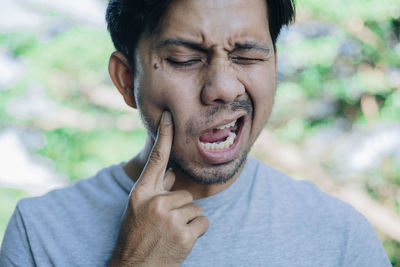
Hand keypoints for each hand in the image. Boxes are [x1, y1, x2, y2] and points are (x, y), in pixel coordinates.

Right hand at [108, 111, 209, 266]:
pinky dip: (197, 232)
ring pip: (196, 208)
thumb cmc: (136, 237)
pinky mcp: (184, 235)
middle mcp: (155, 202)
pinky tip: (182, 241)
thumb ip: (155, 189)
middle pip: (185, 193)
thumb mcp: (137, 210)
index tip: (169, 116)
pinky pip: (204, 222)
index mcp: (141, 193)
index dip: (164, 136)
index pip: (156, 160)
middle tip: (166, 225)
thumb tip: (172, 173)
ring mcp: (170, 219)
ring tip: (172, 234)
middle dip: (181, 208)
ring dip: (189, 221)